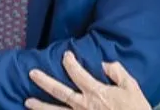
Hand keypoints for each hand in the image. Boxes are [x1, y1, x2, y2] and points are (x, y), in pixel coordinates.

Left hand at [26, 52, 149, 109]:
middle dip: (44, 82)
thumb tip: (105, 63)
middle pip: (59, 91)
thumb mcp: (132, 88)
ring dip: (41, 106)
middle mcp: (84, 105)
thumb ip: (118, 73)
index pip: (77, 73)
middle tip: (31, 74)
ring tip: (27, 102)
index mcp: (96, 92)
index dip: (70, 62)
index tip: (66, 55)